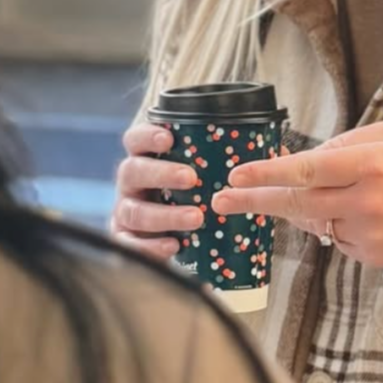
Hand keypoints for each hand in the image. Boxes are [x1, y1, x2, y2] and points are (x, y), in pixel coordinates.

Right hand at [112, 124, 205, 260]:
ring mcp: (126, 211)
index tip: (169, 139)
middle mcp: (130, 183)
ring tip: (196, 218)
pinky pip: (130, 244)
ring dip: (164, 215)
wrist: (175, 235)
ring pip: (134, 211)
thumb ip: (216, 158)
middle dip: (160, 173)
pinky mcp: (126, 239)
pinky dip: (150, 246)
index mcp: (143, 158)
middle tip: (191, 178)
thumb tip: (256, 146)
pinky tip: (174, 246)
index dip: (147, 136)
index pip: (136, 140)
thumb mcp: (201, 171)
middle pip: (132, 171)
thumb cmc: (193, 192)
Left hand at [210, 121, 382, 281]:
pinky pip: (338, 238)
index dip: (269, 173)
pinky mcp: (371, 257)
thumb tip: (300, 160)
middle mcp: (367, 200)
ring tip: (359, 196)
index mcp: (373, 163)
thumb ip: (345, 144)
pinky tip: (377, 217)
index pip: (309, 168)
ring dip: (316, 208)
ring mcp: (368, 233)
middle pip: (297, 202)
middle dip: (255, 201)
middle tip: (219, 201)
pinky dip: (343, 224)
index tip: (236, 175)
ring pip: (316, 220)